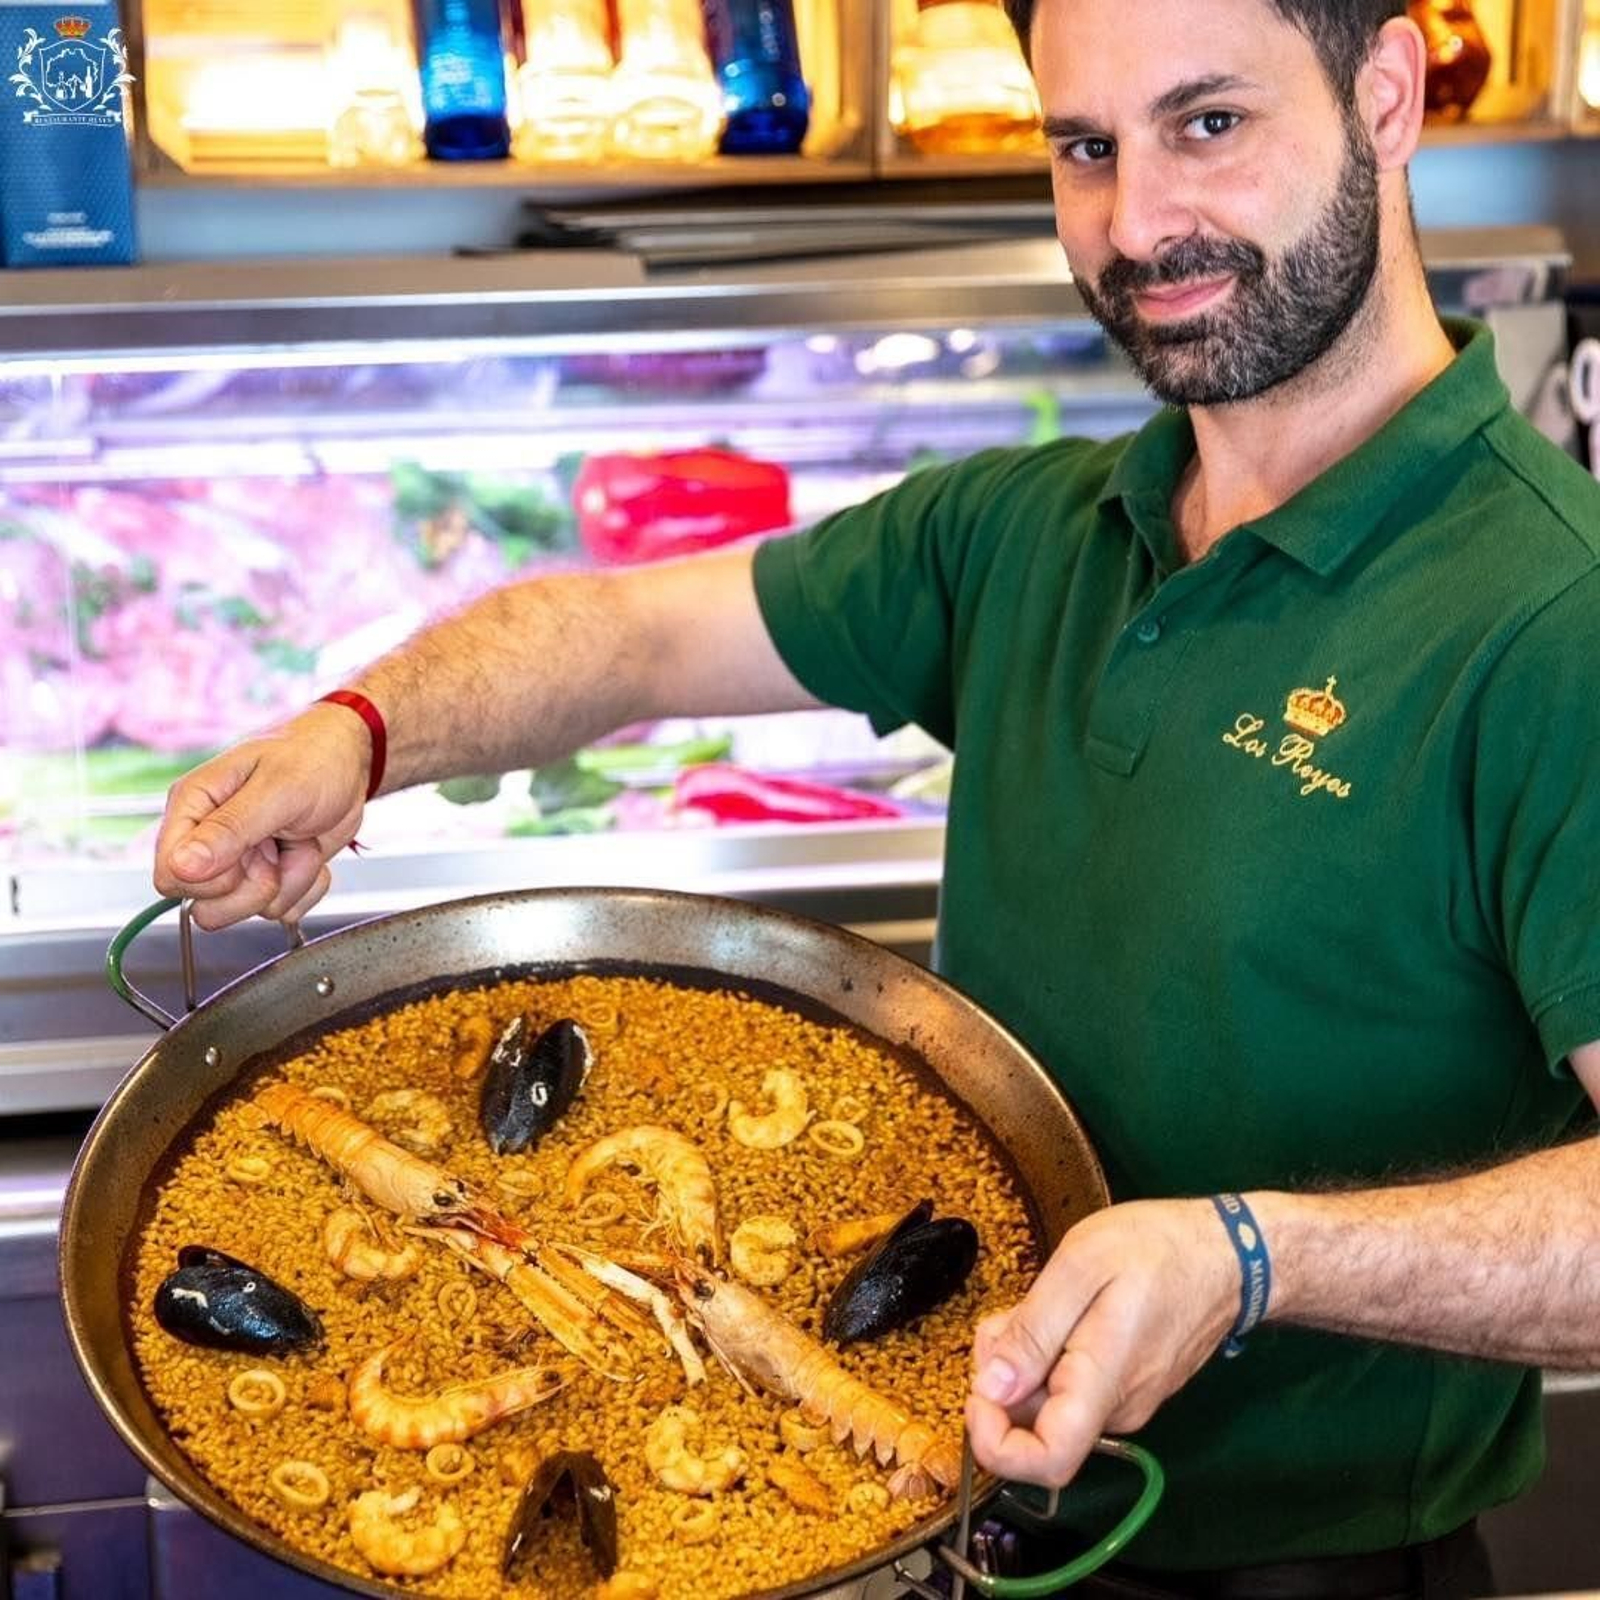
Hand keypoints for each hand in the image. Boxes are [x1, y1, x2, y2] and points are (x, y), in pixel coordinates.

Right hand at [152, 705, 371, 929]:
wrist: (352, 763)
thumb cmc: (314, 759)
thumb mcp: (278, 788)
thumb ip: (230, 828)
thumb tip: (182, 866)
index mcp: (194, 805)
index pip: (170, 875)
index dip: (209, 880)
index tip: (246, 854)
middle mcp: (209, 837)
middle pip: (205, 904)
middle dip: (254, 885)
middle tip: (278, 845)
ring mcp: (241, 861)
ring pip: (248, 910)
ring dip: (289, 880)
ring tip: (299, 840)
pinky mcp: (270, 876)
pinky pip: (283, 909)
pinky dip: (307, 885)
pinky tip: (310, 850)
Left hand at [965, 1198, 1239, 1486]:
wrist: (1230, 1253)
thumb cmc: (1157, 1248)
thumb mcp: (1082, 1266)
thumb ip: (1035, 1330)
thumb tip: (990, 1390)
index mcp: (1102, 1384)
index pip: (1046, 1461)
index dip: (994, 1442)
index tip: (976, 1389)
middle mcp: (1116, 1410)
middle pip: (1035, 1426)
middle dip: (1000, 1379)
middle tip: (1005, 1316)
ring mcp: (1126, 1400)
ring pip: (1050, 1402)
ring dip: (1023, 1362)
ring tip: (1033, 1303)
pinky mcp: (1128, 1384)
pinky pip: (1073, 1386)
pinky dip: (1048, 1356)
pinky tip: (1055, 1311)